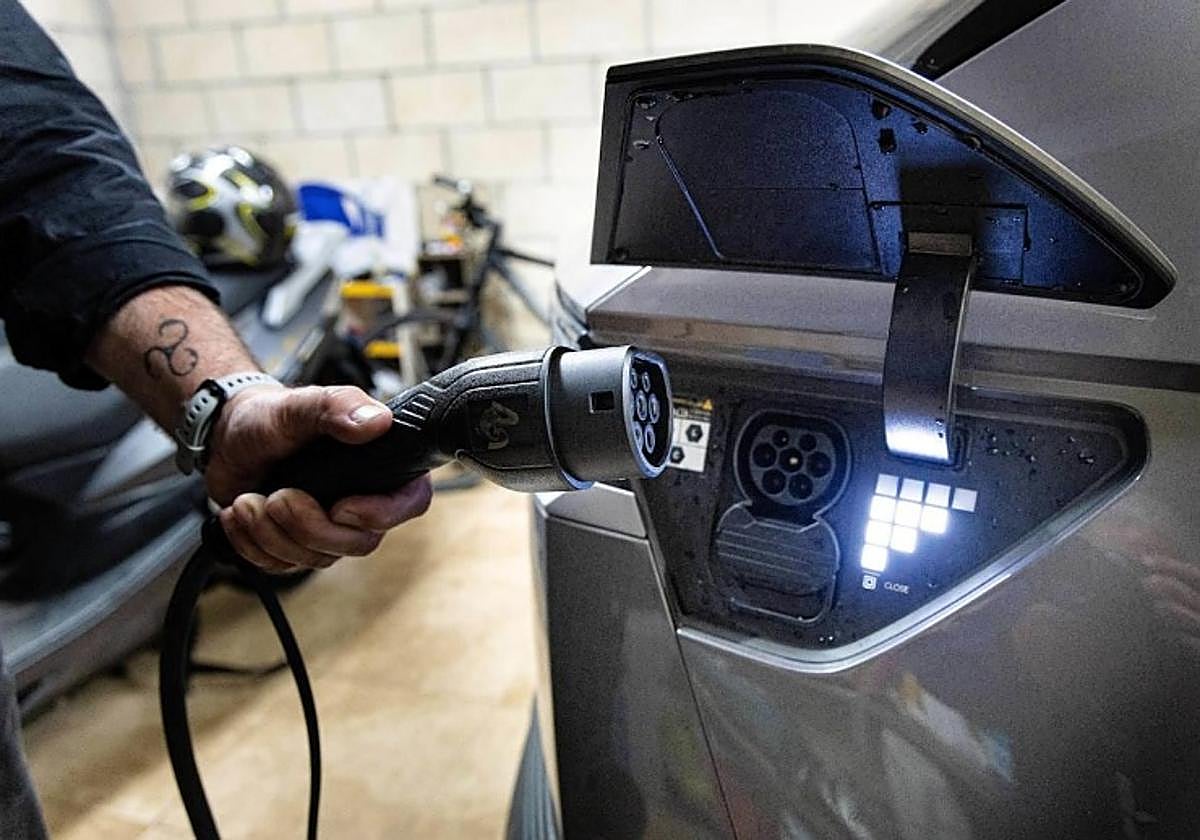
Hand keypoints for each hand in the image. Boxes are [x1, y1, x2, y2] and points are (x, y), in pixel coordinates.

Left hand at [205, 384, 432, 572]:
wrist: (227, 438)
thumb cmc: (270, 418)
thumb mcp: (302, 404)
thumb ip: (339, 407)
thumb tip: (378, 421)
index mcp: (379, 467)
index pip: (409, 503)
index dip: (380, 514)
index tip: (340, 506)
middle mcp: (361, 503)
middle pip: (358, 543)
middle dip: (307, 525)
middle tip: (276, 496)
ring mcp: (329, 530)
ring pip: (315, 559)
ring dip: (270, 532)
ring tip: (248, 500)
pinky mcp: (295, 547)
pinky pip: (281, 566)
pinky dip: (250, 543)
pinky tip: (241, 512)